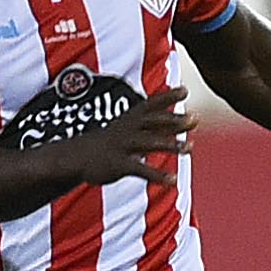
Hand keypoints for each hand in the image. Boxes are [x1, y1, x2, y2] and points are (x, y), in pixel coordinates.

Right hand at [74, 86, 193, 188]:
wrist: (76, 157)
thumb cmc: (110, 142)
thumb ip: (158, 125)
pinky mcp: (118, 165)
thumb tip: (188, 119)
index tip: (185, 89)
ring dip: (170, 145)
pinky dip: (157, 175)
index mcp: (131, 120)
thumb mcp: (131, 128)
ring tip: (190, 148)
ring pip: (149, 143)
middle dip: (173, 120)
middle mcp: (128, 130)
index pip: (150, 104)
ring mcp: (122, 146)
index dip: (167, 96)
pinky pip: (140, 170)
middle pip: (153, 122)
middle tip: (194, 118)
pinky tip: (173, 180)